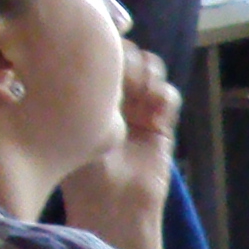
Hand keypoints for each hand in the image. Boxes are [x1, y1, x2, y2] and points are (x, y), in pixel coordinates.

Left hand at [59, 47, 182, 248]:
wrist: (113, 204)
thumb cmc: (83, 170)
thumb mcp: (79, 125)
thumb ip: (87, 89)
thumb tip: (94, 55)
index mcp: (86, 94)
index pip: (99, 54)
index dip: (107, 44)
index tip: (105, 47)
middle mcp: (113, 97)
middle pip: (128, 56)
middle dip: (129, 58)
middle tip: (122, 73)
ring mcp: (138, 108)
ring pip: (151, 70)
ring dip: (148, 73)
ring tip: (141, 89)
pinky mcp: (161, 123)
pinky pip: (169, 96)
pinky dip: (164, 95)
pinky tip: (154, 109)